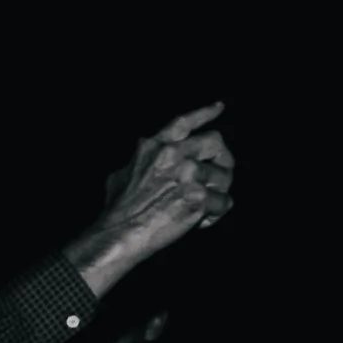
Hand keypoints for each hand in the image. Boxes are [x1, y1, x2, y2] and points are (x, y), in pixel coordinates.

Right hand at [68, 103, 235, 296]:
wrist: (118, 235)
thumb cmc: (117, 210)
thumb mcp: (122, 174)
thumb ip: (139, 158)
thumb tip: (142, 146)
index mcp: (154, 147)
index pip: (184, 122)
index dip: (205, 113)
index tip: (219, 107)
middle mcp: (173, 155)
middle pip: (215, 142)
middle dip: (223, 158)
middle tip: (221, 173)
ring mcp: (187, 175)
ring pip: (224, 176)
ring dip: (219, 192)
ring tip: (206, 205)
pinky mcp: (197, 198)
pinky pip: (224, 202)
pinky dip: (216, 213)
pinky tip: (202, 221)